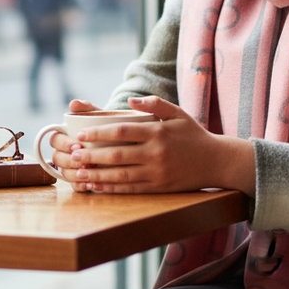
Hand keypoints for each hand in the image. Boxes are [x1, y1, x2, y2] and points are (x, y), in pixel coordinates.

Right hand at [45, 99, 100, 181]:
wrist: (123, 139)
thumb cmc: (106, 125)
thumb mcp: (99, 115)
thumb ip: (88, 108)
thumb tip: (74, 103)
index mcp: (65, 135)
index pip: (54, 140)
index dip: (64, 144)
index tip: (78, 145)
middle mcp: (65, 151)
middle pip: (57, 158)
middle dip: (69, 161)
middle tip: (85, 161)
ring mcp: (72, 166)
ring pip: (64, 173)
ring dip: (75, 174)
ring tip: (89, 174)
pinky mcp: (80, 178)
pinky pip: (74, 185)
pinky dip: (81, 186)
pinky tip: (91, 185)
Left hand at [63, 96, 255, 195]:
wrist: (216, 161)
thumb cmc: (194, 135)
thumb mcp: (178, 113)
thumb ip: (155, 103)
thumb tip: (131, 99)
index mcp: (157, 131)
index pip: (122, 131)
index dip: (98, 134)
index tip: (81, 136)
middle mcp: (156, 152)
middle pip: (117, 154)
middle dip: (91, 155)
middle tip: (72, 155)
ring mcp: (157, 172)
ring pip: (121, 175)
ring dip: (97, 175)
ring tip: (78, 174)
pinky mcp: (159, 187)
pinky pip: (131, 189)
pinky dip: (112, 189)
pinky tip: (97, 186)